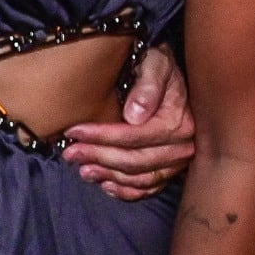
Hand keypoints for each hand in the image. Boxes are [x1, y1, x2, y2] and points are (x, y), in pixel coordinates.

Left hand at [62, 40, 194, 199]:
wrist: (171, 73)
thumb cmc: (159, 66)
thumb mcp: (155, 64)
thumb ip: (147, 86)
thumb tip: (135, 115)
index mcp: (178, 121)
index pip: (136, 136)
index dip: (103, 136)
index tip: (75, 132)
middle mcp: (183, 146)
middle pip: (136, 160)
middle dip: (100, 158)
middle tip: (71, 153)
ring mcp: (178, 161)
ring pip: (141, 178)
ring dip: (109, 176)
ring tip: (83, 170)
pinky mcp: (172, 169)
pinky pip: (149, 187)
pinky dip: (127, 190)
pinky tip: (106, 185)